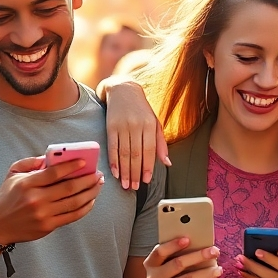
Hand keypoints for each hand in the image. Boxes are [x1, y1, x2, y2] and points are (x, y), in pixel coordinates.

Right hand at [0, 156, 104, 245]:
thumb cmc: (6, 197)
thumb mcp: (12, 174)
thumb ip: (30, 162)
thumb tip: (51, 157)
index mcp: (28, 183)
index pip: (54, 172)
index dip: (71, 166)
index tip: (84, 161)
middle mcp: (36, 199)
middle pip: (69, 188)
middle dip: (87, 179)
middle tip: (97, 173)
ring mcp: (43, 214)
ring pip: (74, 202)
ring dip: (90, 192)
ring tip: (98, 184)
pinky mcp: (48, 226)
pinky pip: (72, 216)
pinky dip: (85, 208)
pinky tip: (90, 200)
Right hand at [103, 77, 170, 191]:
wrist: (123, 89)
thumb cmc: (142, 109)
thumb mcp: (155, 122)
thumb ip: (160, 143)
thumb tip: (167, 163)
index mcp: (149, 125)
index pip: (149, 150)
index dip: (147, 167)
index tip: (145, 181)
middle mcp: (136, 125)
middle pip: (136, 154)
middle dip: (134, 173)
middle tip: (133, 187)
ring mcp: (122, 126)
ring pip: (124, 153)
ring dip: (124, 171)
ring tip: (125, 184)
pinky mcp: (110, 126)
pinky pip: (112, 147)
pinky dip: (113, 161)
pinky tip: (115, 172)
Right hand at [144, 237, 220, 277]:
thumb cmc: (179, 272)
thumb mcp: (174, 261)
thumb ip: (181, 252)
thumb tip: (201, 243)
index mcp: (151, 263)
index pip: (159, 252)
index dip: (173, 245)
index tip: (188, 239)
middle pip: (177, 264)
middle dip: (198, 256)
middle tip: (214, 251)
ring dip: (206, 273)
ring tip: (218, 269)